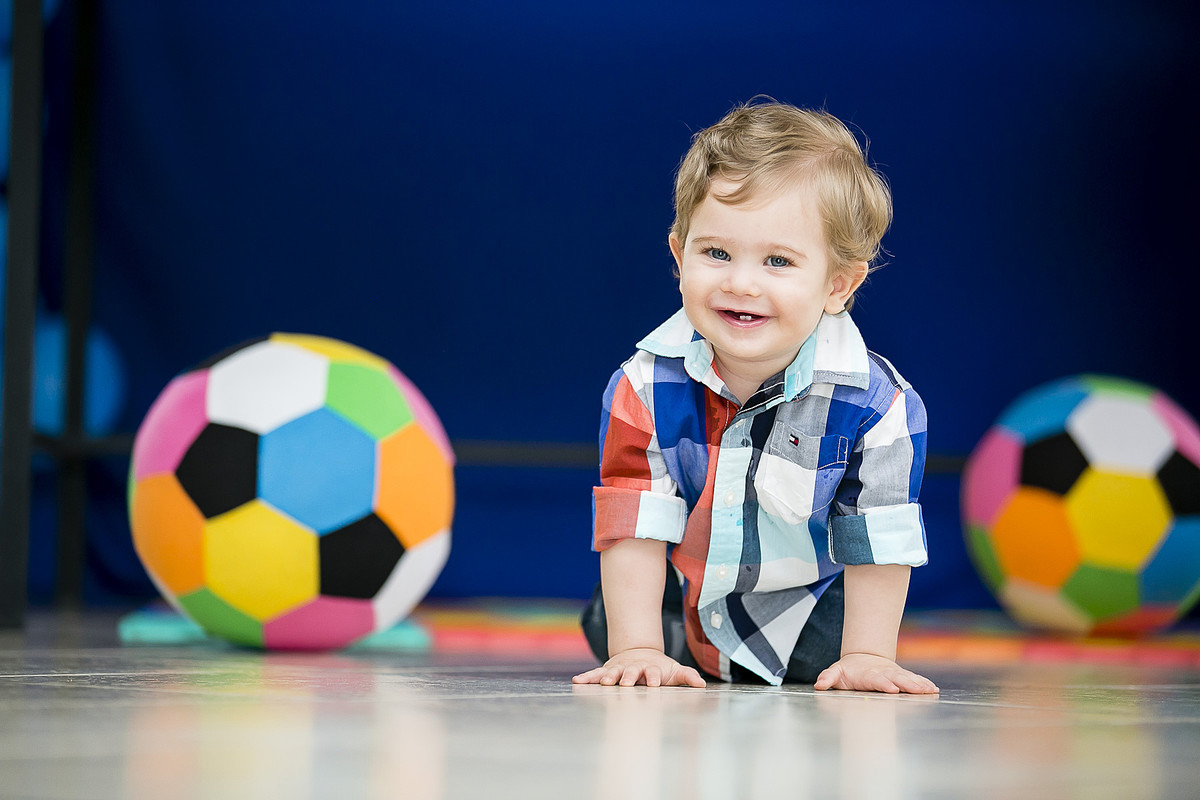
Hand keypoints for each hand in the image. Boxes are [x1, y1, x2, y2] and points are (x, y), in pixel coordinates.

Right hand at [572, 648, 706, 687]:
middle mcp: (634, 668)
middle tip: (626, 683)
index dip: (653, 677)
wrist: (640, 653)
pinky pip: (596, 675)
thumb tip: (702, 684)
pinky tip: (577, 681)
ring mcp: (620, 669)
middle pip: (631, 672)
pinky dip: (587, 677)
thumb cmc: (659, 668)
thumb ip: (687, 676)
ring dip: (608, 677)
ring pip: (613, 672)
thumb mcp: (674, 671)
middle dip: (629, 677)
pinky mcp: (608, 671)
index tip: (654, 683)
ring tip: (604, 682)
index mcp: (651, 669)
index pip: (653, 673)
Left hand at [814, 653, 938, 693]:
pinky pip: (914, 679)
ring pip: (908, 678)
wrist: (863, 658)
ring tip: (930, 690)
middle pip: (896, 678)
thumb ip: (828, 677)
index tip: (891, 688)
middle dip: (906, 684)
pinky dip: (923, 683)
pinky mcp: (901, 676)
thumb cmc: (849, 670)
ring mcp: (894, 674)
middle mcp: (883, 673)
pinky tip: (933, 689)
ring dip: (919, 684)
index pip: (876, 679)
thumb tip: (819, 684)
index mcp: (868, 674)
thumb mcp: (836, 672)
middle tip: (917, 690)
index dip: (883, 683)